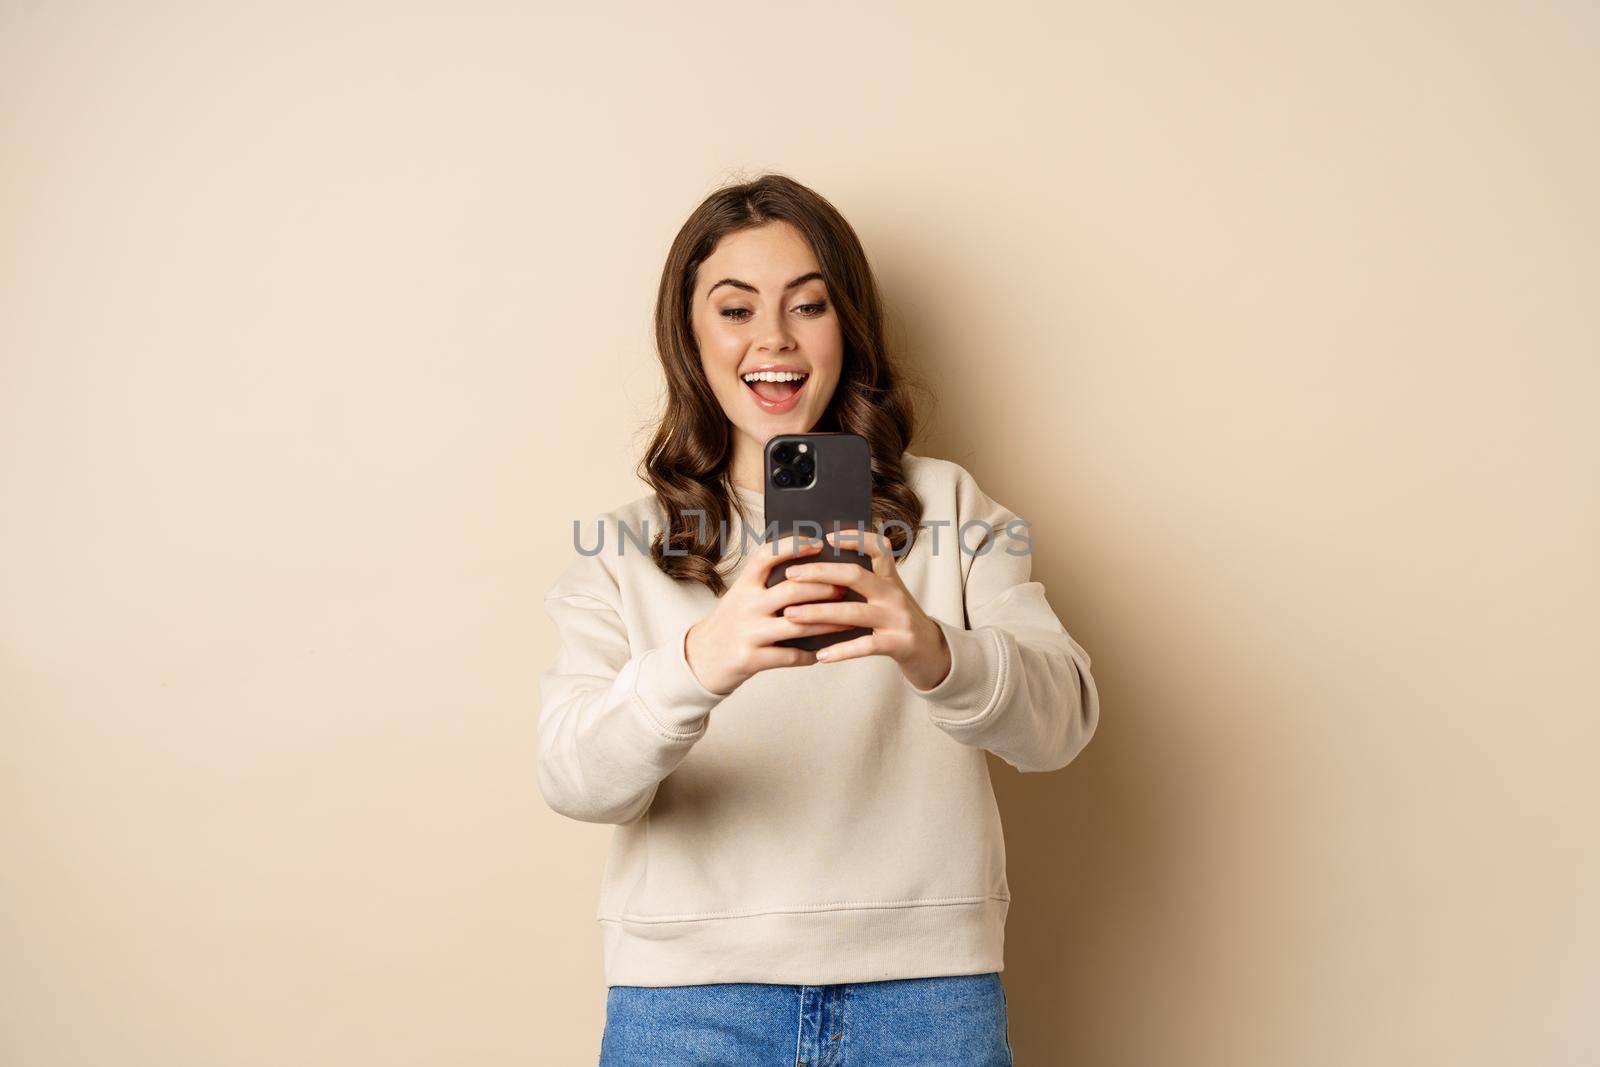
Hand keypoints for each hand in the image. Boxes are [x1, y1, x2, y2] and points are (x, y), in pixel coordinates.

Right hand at [683, 533, 856, 695]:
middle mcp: (745, 605)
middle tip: (844, 588)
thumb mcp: (740, 596)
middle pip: (792, 590)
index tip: (818, 543)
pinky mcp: (751, 658)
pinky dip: (810, 654)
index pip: (767, 555)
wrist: (699, 660)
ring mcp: (748, 632)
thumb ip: (767, 585)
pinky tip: (825, 652)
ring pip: (798, 624)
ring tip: (848, 619)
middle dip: (824, 588)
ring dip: (827, 622)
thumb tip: (811, 572)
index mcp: (743, 585)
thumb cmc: (730, 623)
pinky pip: (790, 656)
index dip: (793, 545)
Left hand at [776, 527, 952, 690]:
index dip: (855, 538)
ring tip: (791, 616)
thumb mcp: (886, 596)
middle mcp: (894, 594)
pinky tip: (820, 655)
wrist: (932, 652)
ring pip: (853, 612)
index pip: (878, 546)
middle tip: (790, 575)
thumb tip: (815, 575)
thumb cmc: (897, 621)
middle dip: (819, 573)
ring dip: (818, 613)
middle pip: (855, 575)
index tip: (827, 536)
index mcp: (890, 578)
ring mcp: (898, 618)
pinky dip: (841, 651)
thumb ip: (862, 585)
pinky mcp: (899, 643)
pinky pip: (865, 645)